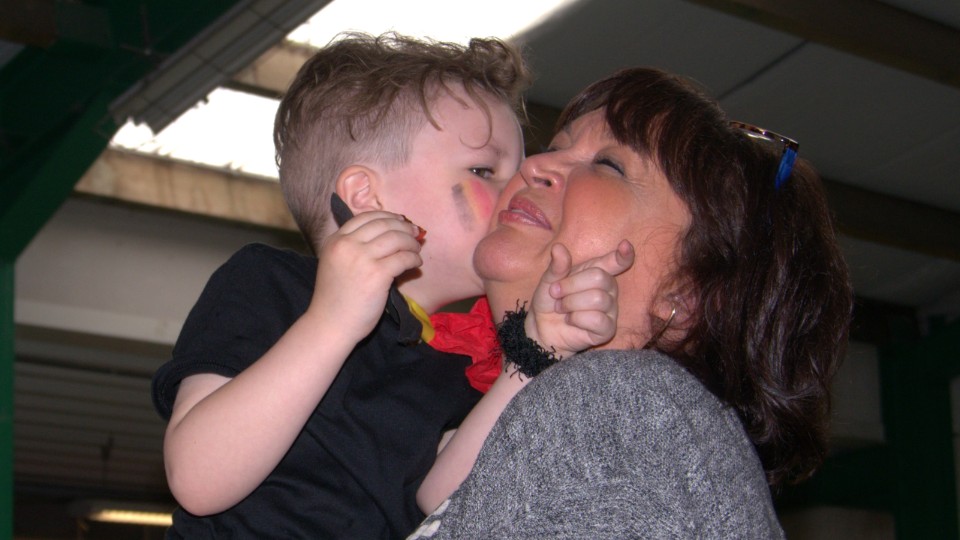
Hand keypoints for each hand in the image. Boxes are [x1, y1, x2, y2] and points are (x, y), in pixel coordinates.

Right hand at [309, 211, 422, 342]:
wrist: (330, 324)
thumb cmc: (336, 298)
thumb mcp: (335, 263)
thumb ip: (352, 247)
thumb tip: (386, 234)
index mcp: (335, 240)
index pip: (365, 217)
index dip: (387, 216)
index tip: (400, 221)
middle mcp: (347, 245)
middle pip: (383, 224)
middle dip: (403, 227)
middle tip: (415, 232)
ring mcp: (362, 258)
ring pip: (396, 238)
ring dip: (411, 242)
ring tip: (416, 249)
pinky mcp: (377, 274)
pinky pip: (403, 258)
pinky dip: (413, 259)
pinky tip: (416, 264)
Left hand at [525, 240, 634, 357]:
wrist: (542, 328)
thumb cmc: (550, 301)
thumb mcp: (549, 280)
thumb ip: (557, 266)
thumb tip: (558, 247)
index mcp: (597, 271)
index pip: (617, 261)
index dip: (624, 255)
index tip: (625, 245)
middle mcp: (609, 288)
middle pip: (600, 278)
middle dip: (571, 286)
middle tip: (557, 294)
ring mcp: (611, 309)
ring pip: (597, 299)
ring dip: (571, 304)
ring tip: (562, 309)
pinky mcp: (608, 329)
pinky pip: (597, 319)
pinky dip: (577, 319)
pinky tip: (571, 321)